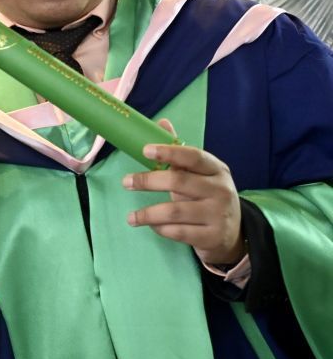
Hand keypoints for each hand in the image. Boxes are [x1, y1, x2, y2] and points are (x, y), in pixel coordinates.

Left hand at [123, 119, 245, 265]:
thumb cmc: (207, 196)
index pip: (193, 157)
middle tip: (126, 182)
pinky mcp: (213, 236)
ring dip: (147, 214)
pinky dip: (160, 229)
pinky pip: (178, 232)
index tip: (145, 150)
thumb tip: (162, 122)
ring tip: (131, 217)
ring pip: (175, 211)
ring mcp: (218, 214)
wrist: (232, 233)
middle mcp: (220, 190)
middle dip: (147, 181)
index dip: (169, 152)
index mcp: (216, 169)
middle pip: (178, 182)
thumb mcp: (199, 174)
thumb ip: (179, 152)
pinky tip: (152, 226)